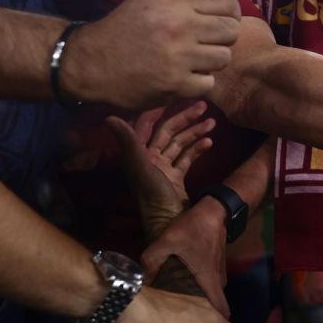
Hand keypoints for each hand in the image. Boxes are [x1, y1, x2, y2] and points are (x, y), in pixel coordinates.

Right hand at [62, 0, 241, 108]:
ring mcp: (178, 57)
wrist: (91, 62)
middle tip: (209, 42)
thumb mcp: (154, 0)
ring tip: (196, 59)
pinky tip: (185, 75)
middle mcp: (178, 26)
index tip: (222, 19)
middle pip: (231, 30)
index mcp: (173, 1)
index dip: (231, 12)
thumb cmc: (125, 28)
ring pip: (224, 57)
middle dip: (224, 36)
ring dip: (213, 60)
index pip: (226, 2)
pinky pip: (209, 82)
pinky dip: (200, 81)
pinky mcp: (175, 85)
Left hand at [107, 101, 214, 233]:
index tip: (172, 96)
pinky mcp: (177, 178)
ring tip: (213, 122)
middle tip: (204, 105)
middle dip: (185, 118)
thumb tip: (109, 117)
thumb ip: (128, 142)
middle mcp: (150, 159)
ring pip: (180, 143)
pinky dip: (198, 149)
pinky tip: (210, 143)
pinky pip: (187, 158)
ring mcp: (164, 169)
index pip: (146, 125)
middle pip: (168, 132)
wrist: (170, 226)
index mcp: (139, 155)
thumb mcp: (142, 168)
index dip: (157, 110)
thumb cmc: (154, 197)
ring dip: (195, 132)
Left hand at [142, 196, 230, 316]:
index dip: (216, 321)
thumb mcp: (167, 241)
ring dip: (204, 299)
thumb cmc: (193, 227)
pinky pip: (211, 281)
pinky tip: (188, 285)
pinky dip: (203, 287)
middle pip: (215, 302)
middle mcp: (217, 278)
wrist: (214, 209)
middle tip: (188, 322)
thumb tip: (140, 280)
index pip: (220, 306)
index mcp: (208, 278)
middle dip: (205, 313)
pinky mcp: (217, 262)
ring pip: (212, 291)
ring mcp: (219, 269)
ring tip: (187, 307)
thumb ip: (152, 260)